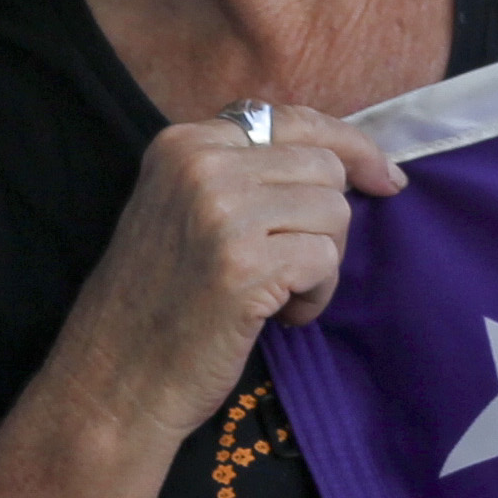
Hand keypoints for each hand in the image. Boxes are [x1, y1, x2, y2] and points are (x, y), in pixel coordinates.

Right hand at [42, 107, 403, 449]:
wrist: (112, 378)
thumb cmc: (159, 302)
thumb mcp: (185, 211)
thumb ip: (246, 174)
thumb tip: (347, 161)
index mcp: (183, 143)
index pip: (295, 120)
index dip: (351, 147)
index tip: (385, 178)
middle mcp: (200, 164)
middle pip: (325, 168)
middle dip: (326, 224)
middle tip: (290, 268)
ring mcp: (222, 210)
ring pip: (334, 213)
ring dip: (321, 264)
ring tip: (275, 295)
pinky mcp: (245, 262)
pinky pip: (325, 261)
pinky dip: (315, 296)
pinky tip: (276, 317)